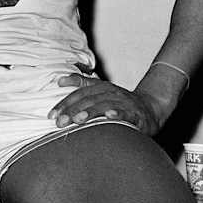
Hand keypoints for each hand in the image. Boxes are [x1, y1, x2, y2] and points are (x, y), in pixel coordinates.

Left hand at [47, 74, 163, 135]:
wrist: (150, 108)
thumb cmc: (119, 101)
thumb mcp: (100, 90)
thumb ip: (81, 83)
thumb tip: (59, 80)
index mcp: (100, 87)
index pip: (78, 94)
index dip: (64, 103)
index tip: (52, 114)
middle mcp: (110, 92)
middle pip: (88, 100)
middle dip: (72, 110)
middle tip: (60, 122)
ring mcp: (123, 102)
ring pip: (104, 105)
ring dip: (90, 112)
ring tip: (78, 119)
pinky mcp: (136, 113)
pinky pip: (126, 113)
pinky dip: (117, 113)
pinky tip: (109, 116)